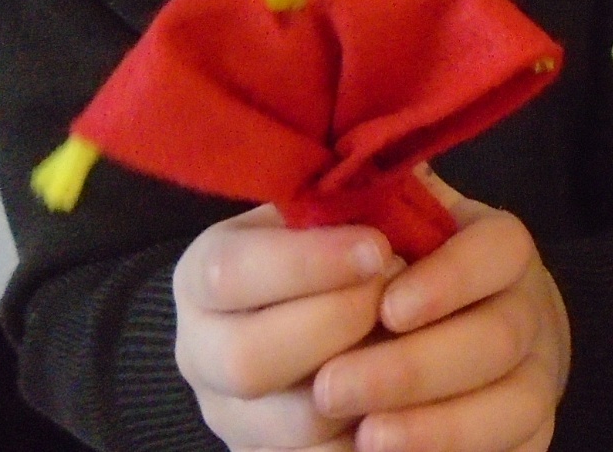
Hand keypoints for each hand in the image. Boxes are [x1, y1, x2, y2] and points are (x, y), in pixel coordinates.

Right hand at [174, 203, 396, 450]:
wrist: (323, 307)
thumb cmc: (336, 245)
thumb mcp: (328, 208)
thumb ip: (346, 199)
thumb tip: (387, 185)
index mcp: (203, 276)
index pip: (228, 272)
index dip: (307, 262)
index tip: (377, 246)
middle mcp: (201, 353)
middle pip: (248, 360)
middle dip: (335, 325)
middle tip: (394, 299)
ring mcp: (233, 417)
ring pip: (293, 425)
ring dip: (365, 385)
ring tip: (408, 344)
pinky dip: (376, 434)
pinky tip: (411, 398)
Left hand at [313, 169, 570, 451]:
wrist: (425, 338)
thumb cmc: (378, 274)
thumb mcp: (371, 229)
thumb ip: (363, 207)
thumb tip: (346, 172)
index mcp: (499, 245)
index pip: (500, 248)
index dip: (450, 277)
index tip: (384, 303)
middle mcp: (531, 305)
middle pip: (502, 335)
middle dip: (415, 367)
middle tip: (330, 386)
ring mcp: (539, 374)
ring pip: (515, 405)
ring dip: (436, 427)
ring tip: (363, 436)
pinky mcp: (532, 435)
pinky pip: (514, 451)